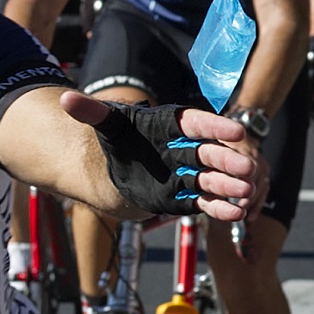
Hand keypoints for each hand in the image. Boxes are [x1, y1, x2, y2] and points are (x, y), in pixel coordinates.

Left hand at [59, 89, 259, 221]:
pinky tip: (236, 214)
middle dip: (228, 161)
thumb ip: (91, 112)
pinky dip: (219, 208)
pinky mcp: (184, 196)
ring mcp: (187, 174)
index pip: (196, 124)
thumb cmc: (118, 140)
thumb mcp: (106, 125)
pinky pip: (204, 202)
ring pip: (211, 179)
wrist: (116, 169)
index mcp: (172, 126)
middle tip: (247, 167)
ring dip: (229, 186)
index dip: (215, 128)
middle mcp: (184, 149)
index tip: (235, 132)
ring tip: (246, 191)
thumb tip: (65, 99)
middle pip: (209, 154)